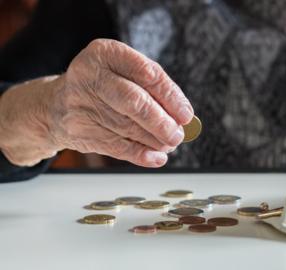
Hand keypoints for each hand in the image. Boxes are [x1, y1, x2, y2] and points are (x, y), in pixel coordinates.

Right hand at [0, 39, 192, 166]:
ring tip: (170, 144)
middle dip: (161, 122)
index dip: (170, 96)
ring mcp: (80, 104)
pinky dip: (140, 154)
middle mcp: (89, 75)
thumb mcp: (123, 72)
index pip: (146, 73)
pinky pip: (116, 146)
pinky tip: (156, 157)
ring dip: (154, 140)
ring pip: (127, 127)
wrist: (56, 105)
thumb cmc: (103, 86)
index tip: (186, 114)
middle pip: (134, 101)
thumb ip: (152, 88)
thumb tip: (183, 116)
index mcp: (105, 53)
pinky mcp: (78, 130)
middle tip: (178, 135)